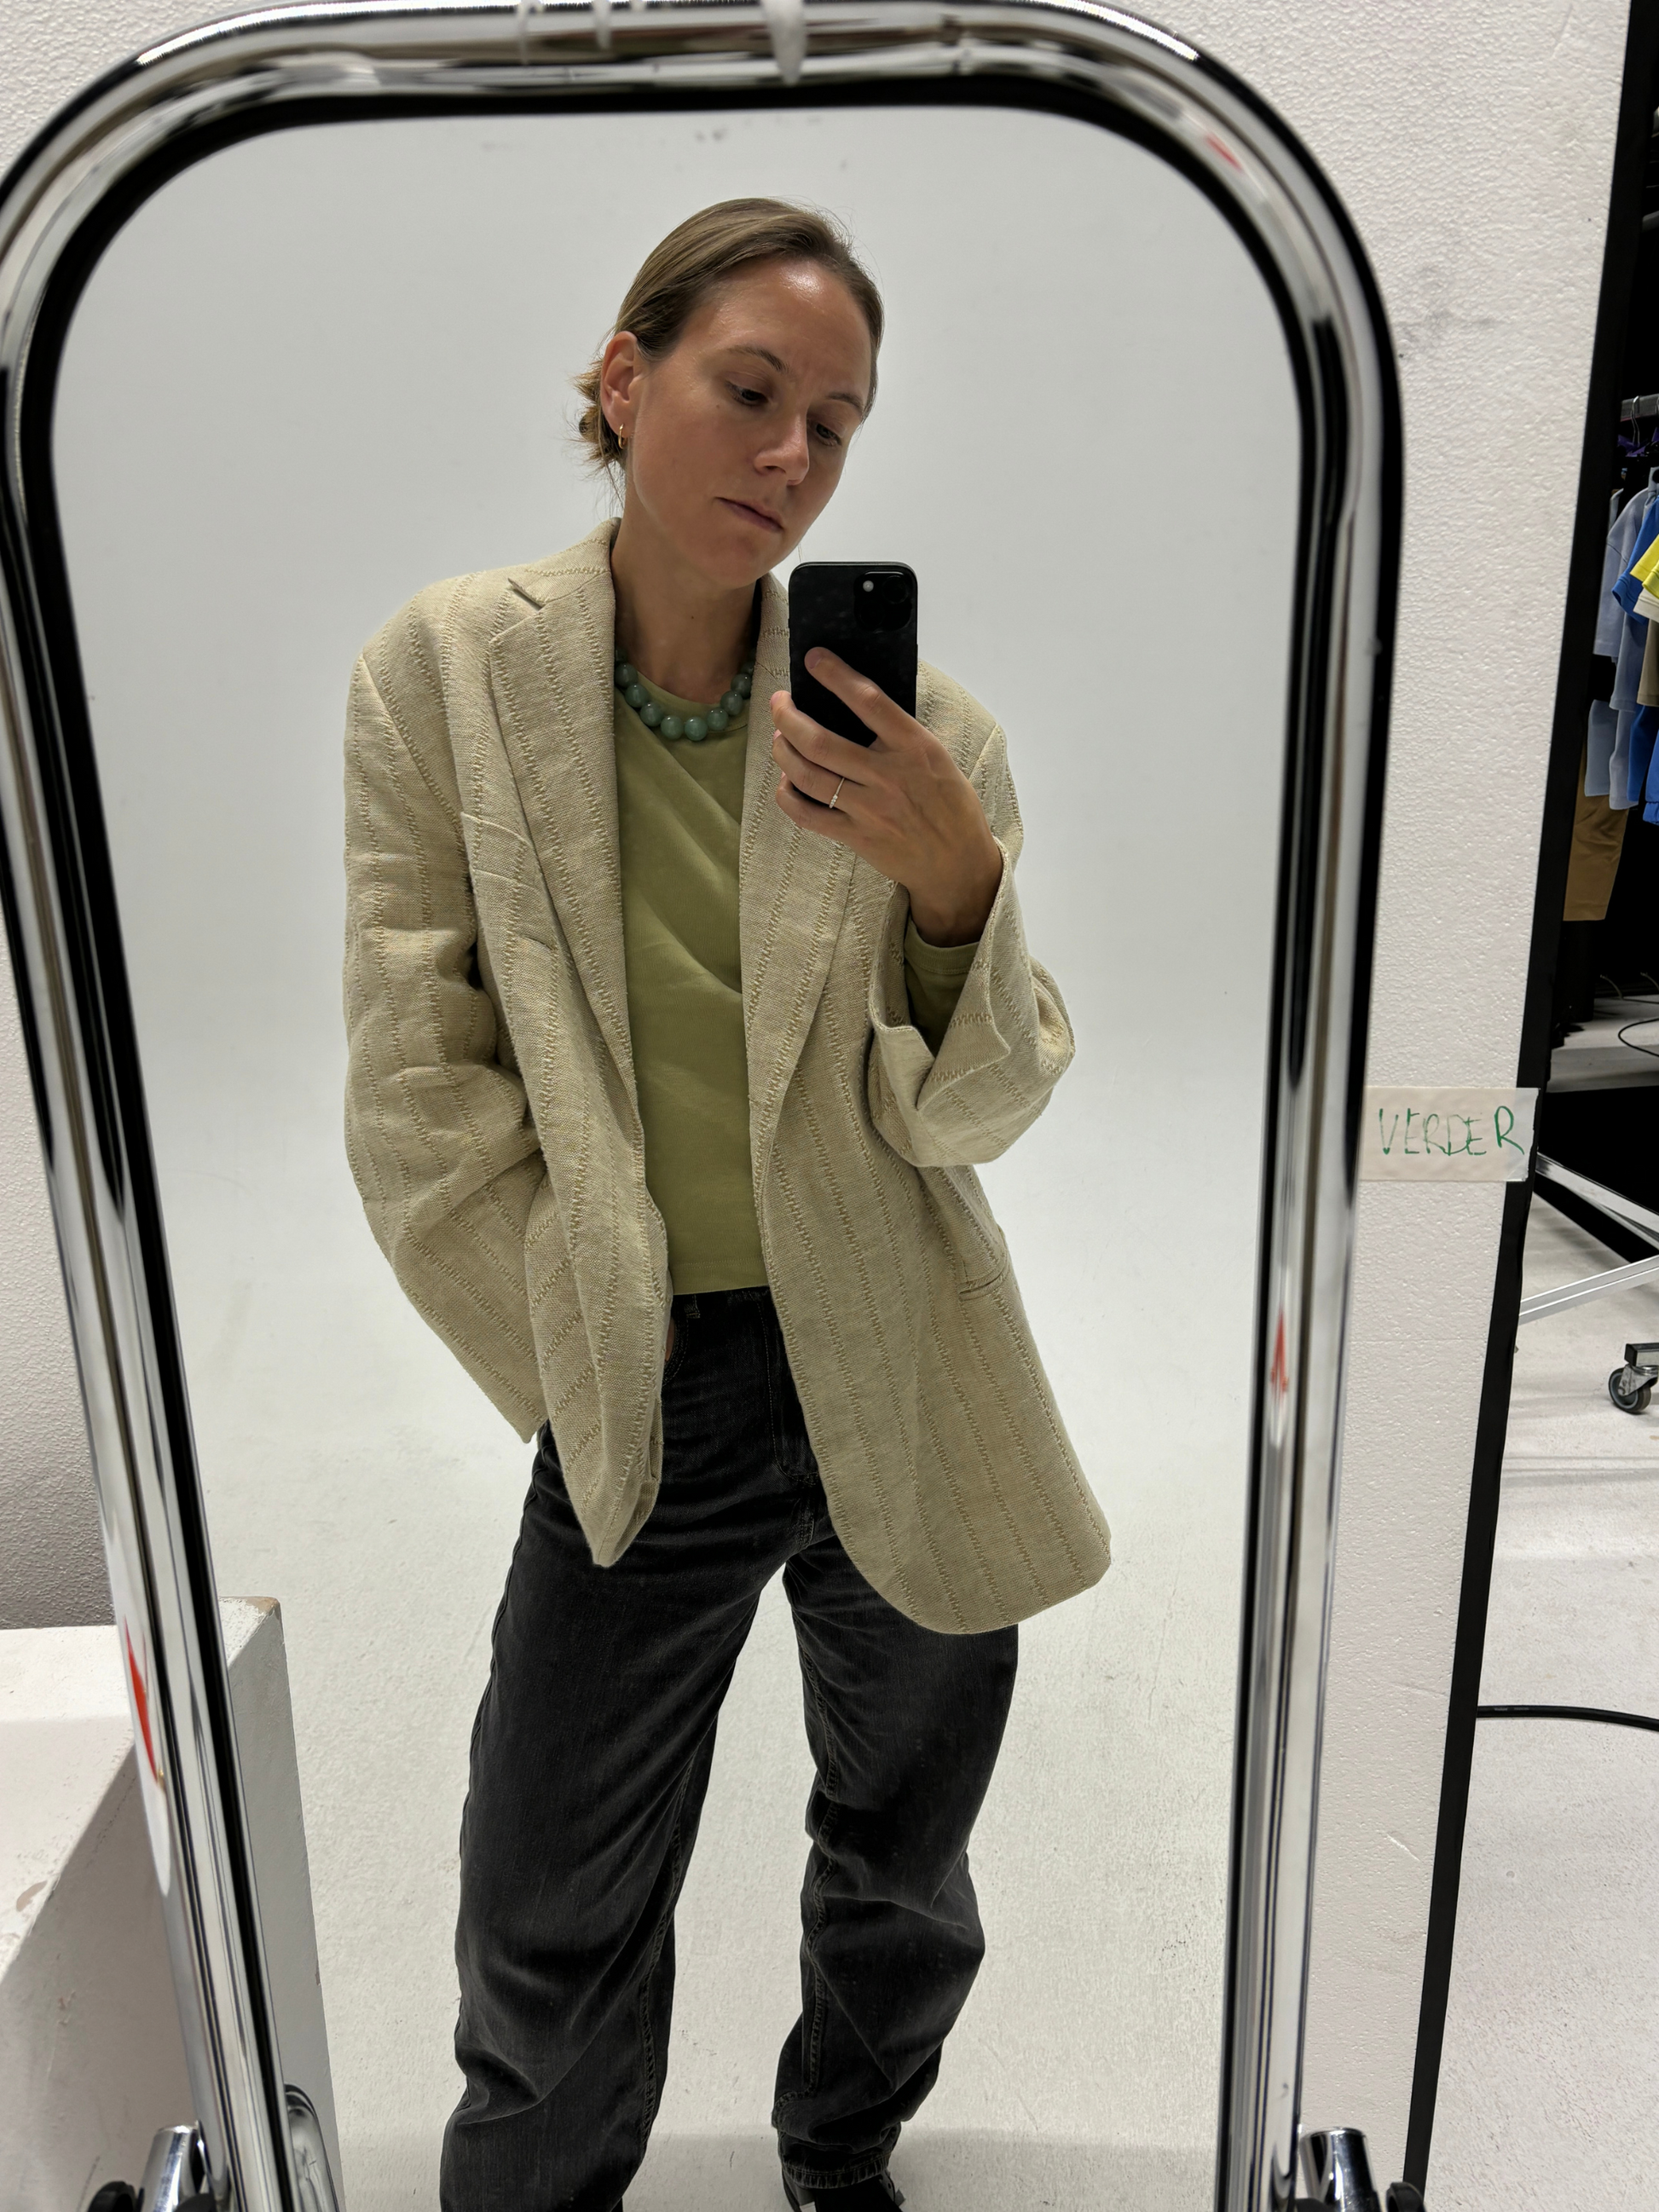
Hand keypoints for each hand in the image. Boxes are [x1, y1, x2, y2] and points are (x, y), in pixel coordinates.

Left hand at [770, 650, 1003, 944]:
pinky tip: (786, 781)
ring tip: (779, 736)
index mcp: (915, 749)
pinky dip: (788, 794)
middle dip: (788, 716)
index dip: (836, 676)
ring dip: (783, 750)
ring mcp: (869, 810)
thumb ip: (901, 734)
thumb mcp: (938, 758)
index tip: (814, 658)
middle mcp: (889, 777)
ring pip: (807, 775)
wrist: (957, 864)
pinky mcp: (856, 838)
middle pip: (820, 741)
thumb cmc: (949, 805)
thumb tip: (855, 703)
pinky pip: (807, 814)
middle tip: (779, 702)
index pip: (869, 702)